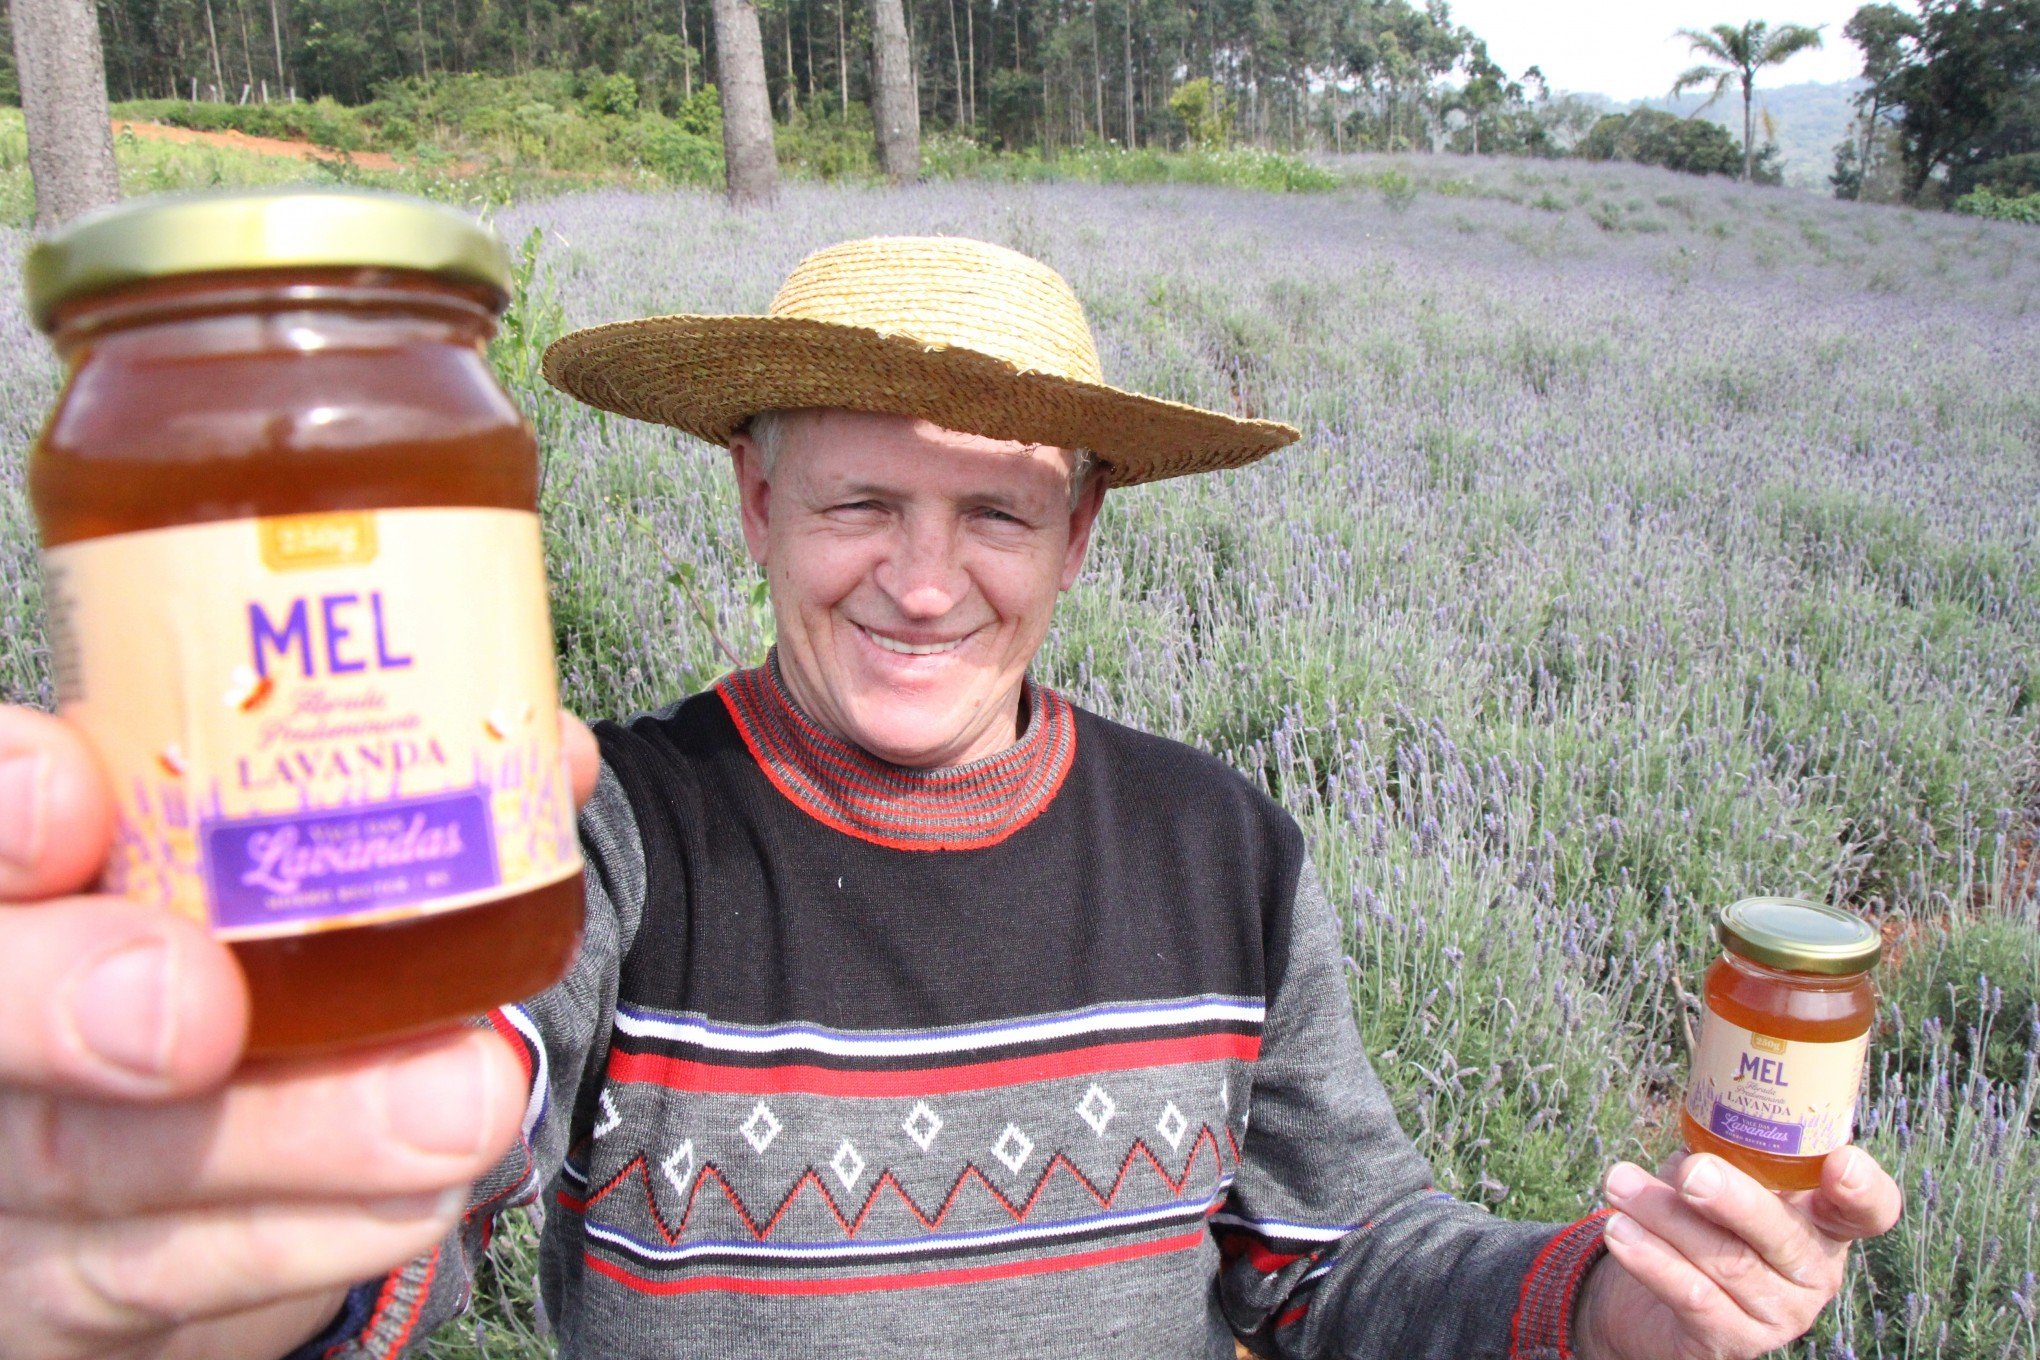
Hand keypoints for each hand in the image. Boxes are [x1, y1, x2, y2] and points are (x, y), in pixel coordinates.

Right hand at [0, 705, 601, 1359]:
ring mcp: (12, 1171)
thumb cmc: (209, 951)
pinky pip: (179, 1272)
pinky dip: (319, 1230)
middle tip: (197, 1009)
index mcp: (18, 879)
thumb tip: (546, 760)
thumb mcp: (250, 854)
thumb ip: (367, 798)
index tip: (72, 792)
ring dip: (291, 1135)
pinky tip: (424, 1193)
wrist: (168, 1167)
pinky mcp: (71, 1292)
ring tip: (457, 1101)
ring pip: (102, 1163)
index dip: (1, 808)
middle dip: (78, 1000)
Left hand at [1573, 1147, 1902, 1359]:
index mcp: (1824, 1221)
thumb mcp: (1720, 1174)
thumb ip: (1721, 1150)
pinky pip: (1694, 1298)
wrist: (1656, 1298)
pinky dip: (1653, 1260)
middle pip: (1784, 1235)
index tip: (1842, 1161)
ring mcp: (1779, 1312)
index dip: (1864, 1189)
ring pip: (1727, 1262)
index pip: (1870, 1209)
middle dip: (1734, 1199)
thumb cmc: (1700, 1217)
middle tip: (1692, 1171)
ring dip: (1666, 1218)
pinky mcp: (1733, 1340)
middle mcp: (1813, 1270)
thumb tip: (1693, 1135)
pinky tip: (1621, 1231)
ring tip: (1620, 1184)